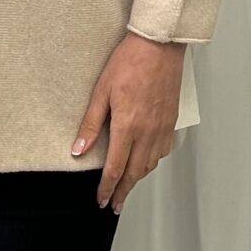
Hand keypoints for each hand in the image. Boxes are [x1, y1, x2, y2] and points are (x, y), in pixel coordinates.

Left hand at [71, 31, 185, 211]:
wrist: (159, 45)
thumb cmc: (130, 62)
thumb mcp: (101, 91)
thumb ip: (91, 124)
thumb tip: (79, 150)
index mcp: (128, 126)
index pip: (116, 168)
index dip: (107, 188)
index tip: (101, 199)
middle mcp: (148, 132)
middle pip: (135, 172)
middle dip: (123, 192)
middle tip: (115, 205)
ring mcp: (162, 127)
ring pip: (150, 164)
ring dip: (138, 178)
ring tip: (127, 187)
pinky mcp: (171, 121)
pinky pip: (162, 150)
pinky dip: (152, 162)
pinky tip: (146, 162)